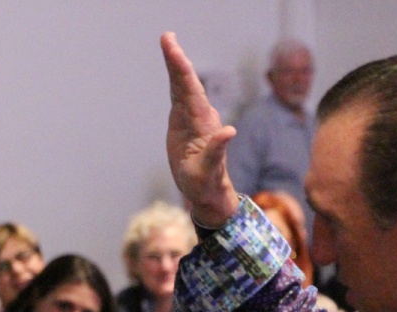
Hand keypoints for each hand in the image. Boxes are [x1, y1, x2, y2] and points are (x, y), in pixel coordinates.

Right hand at [161, 32, 239, 226]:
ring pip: (183, 85)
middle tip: (167, 37)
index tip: (173, 50)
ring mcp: (193, 116)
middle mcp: (200, 115)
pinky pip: (179, 93)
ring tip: (168, 42)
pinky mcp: (185, 121)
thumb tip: (229, 131)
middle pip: (187, 82)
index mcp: (203, 124)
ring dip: (175, 63)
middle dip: (177, 60)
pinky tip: (172, 62)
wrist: (208, 190)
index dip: (181, 69)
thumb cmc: (207, 184)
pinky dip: (174, 76)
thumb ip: (217, 151)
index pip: (191, 91)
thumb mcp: (209, 172)